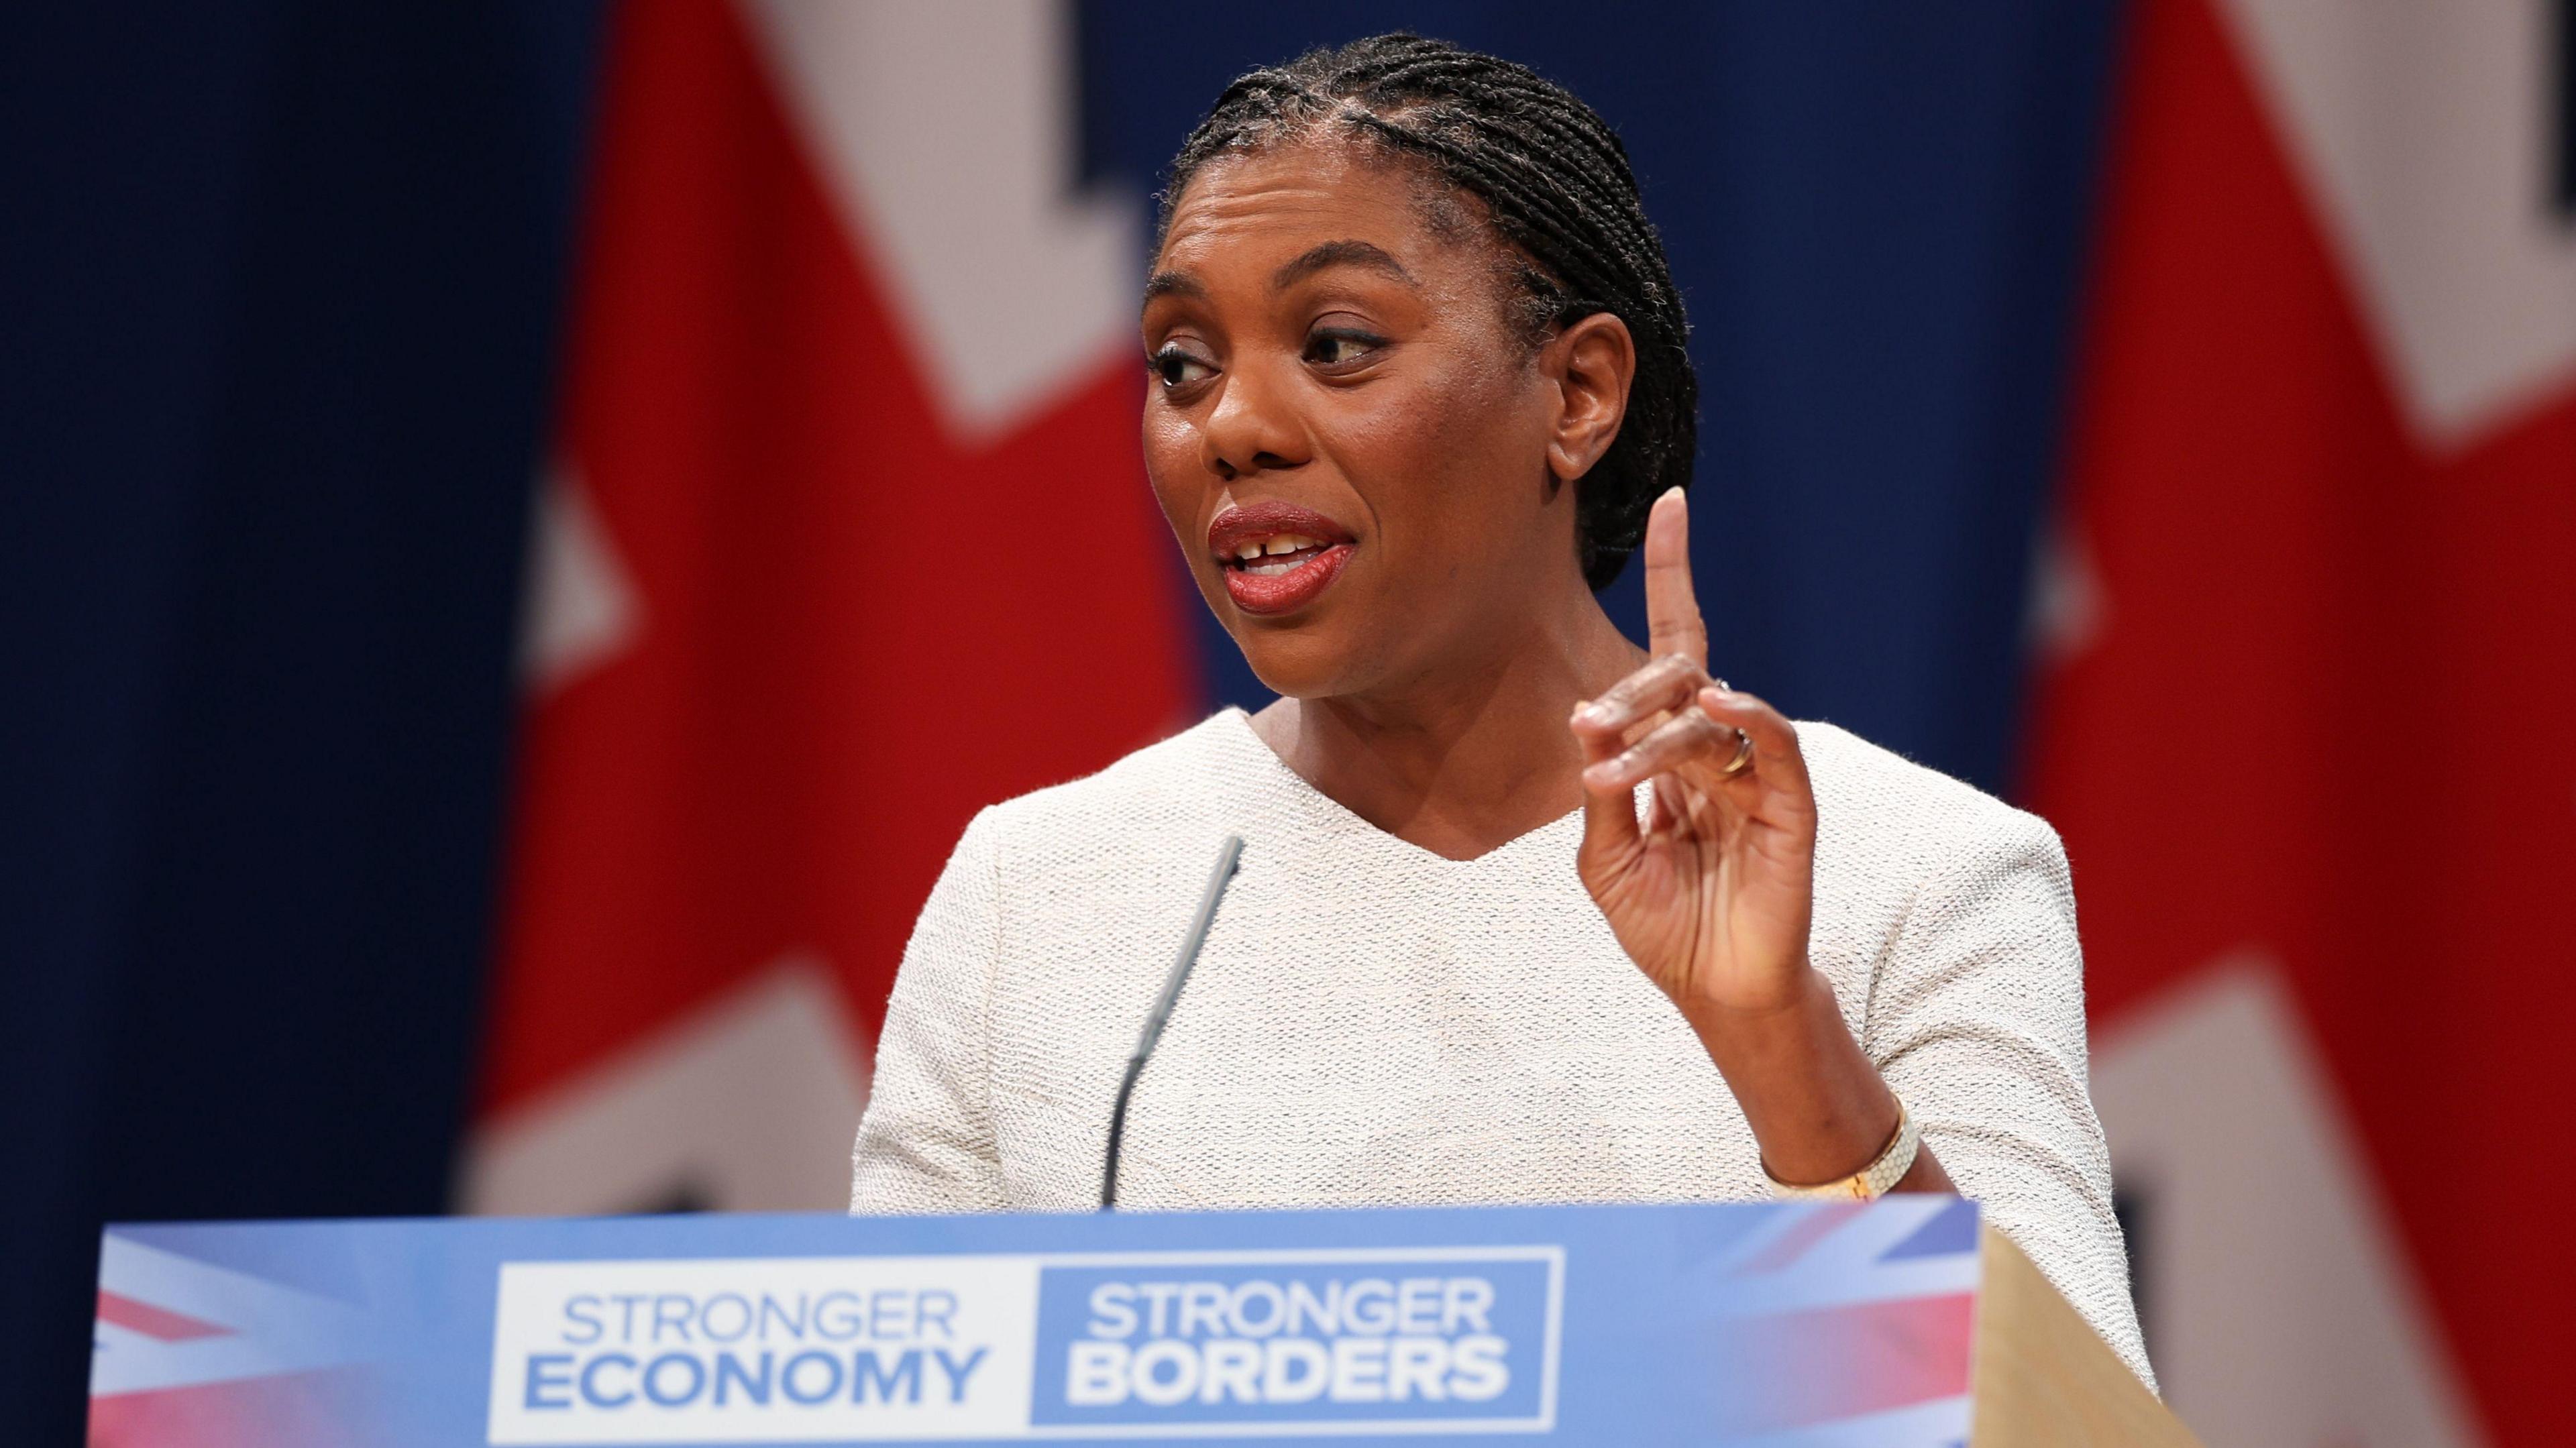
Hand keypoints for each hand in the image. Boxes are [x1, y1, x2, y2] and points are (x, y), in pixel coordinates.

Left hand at [1569, 488, 1818, 1017]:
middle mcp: (1720, 751)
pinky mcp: (1792, 807)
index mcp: (1678, 752)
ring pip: (1708, 717)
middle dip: (1632, 692)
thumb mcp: (1607, 856)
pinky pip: (1773, 745)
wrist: (1713, 991)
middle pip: (1681, 676)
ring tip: (1608, 768)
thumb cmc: (1663, 924)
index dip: (1677, 576)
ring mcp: (1759, 775)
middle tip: (1592, 730)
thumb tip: (1586, 714)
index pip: (1678, 650)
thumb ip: (1604, 785)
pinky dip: (1746, 719)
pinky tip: (1715, 710)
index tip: (1672, 505)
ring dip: (1653, 738)